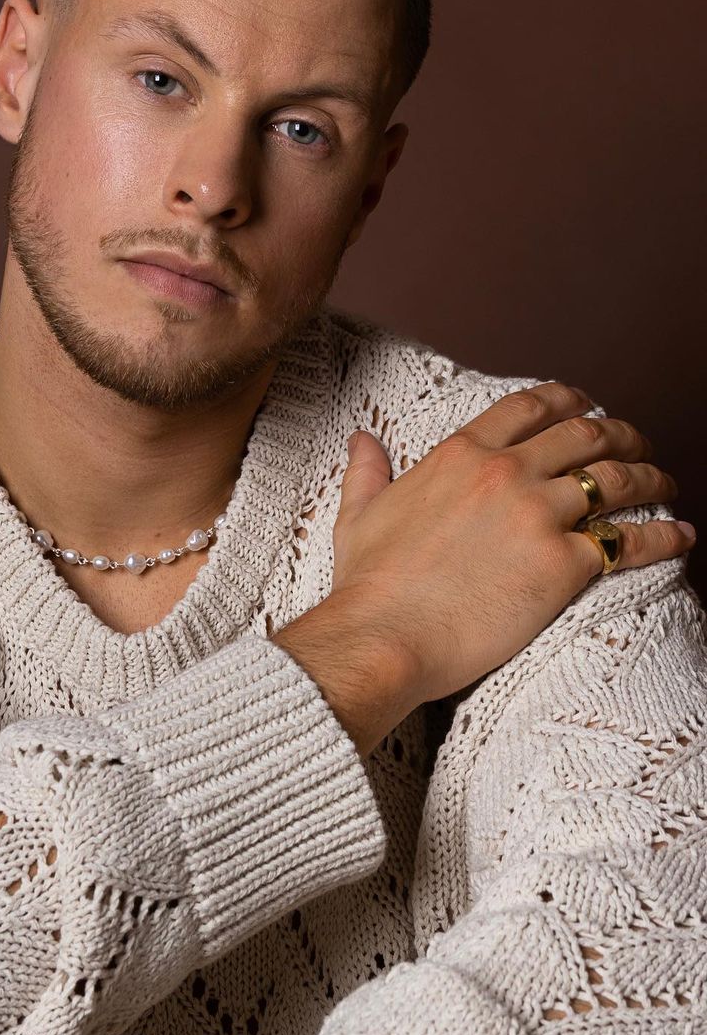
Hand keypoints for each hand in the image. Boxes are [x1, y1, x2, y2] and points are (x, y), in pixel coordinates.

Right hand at [273, 381, 693, 754]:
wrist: (385, 635)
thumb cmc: (369, 583)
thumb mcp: (359, 513)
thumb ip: (367, 471)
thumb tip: (363, 439)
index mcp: (461, 454)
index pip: (529, 407)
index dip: (567, 399)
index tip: (586, 404)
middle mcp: (506, 473)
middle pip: (584, 435)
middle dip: (621, 434)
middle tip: (638, 446)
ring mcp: (538, 514)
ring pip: (616, 479)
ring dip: (651, 477)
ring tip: (667, 485)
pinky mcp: (564, 563)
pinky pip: (631, 540)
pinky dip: (664, 535)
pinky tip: (680, 535)